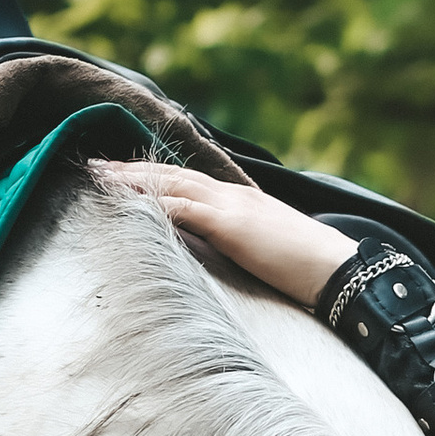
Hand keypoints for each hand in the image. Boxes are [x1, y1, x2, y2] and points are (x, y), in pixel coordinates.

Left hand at [106, 160, 354, 308]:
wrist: (339, 270)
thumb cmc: (309, 268)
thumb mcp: (266, 249)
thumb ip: (238, 243)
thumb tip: (214, 250)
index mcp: (241, 201)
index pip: (189, 180)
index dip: (154, 175)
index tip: (124, 174)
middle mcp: (232, 195)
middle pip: (172, 174)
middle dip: (131, 170)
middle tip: (94, 165)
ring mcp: (231, 206)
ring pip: (170, 183)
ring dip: (131, 179)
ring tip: (99, 176)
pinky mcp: (230, 224)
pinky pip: (181, 207)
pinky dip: (151, 201)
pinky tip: (127, 201)